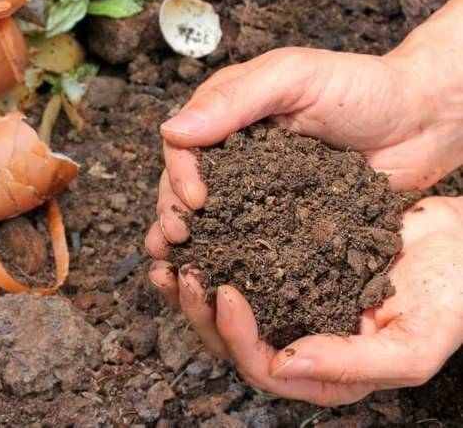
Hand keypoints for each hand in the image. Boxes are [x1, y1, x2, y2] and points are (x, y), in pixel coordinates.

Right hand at [147, 0, 462, 259]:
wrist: (426, 121)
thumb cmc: (363, 87)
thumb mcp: (295, 77)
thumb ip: (235, 99)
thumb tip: (172, 131)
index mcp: (228, 114)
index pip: (183, 145)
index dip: (179, 174)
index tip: (195, 200)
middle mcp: (236, 154)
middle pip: (186, 185)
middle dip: (174, 212)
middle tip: (176, 240)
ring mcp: (259, 190)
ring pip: (212, 217)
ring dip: (191, 242)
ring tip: (178, 267)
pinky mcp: (285, 220)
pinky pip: (252, 240)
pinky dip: (230, 259)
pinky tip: (217, 278)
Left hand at [151, 196, 462, 405]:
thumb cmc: (452, 297)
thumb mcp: (414, 342)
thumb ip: (353, 364)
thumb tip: (284, 363)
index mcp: (326, 371)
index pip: (263, 368)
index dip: (236, 336)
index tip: (224, 291)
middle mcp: (300, 340)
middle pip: (231, 341)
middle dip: (199, 311)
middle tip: (183, 272)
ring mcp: (290, 302)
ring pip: (225, 306)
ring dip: (192, 286)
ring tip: (169, 256)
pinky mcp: (285, 265)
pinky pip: (239, 263)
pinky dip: (213, 251)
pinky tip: (194, 232)